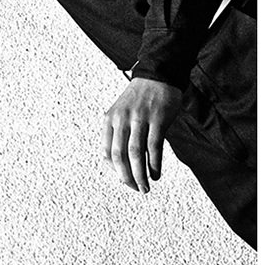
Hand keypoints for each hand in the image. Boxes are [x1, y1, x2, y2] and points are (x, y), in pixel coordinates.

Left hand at [102, 78, 182, 194]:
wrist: (158, 75)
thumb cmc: (140, 97)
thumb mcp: (121, 112)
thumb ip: (120, 133)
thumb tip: (122, 162)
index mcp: (110, 119)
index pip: (107, 152)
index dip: (114, 170)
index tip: (123, 180)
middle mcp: (122, 119)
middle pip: (120, 156)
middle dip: (127, 177)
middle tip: (136, 189)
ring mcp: (140, 119)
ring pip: (136, 154)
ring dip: (141, 175)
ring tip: (146, 187)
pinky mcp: (158, 119)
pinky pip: (154, 147)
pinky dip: (155, 164)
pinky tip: (156, 174)